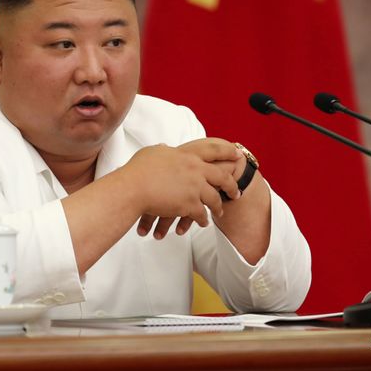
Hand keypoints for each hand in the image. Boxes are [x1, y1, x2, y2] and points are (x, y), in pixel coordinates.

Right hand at [123, 139, 240, 238]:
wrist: (133, 188)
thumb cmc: (138, 170)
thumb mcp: (153, 153)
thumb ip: (164, 151)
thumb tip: (165, 148)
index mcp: (187, 155)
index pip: (213, 150)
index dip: (227, 151)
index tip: (237, 154)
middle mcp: (195, 169)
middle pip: (221, 176)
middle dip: (231, 185)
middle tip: (236, 191)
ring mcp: (194, 187)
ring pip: (214, 198)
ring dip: (218, 207)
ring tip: (219, 212)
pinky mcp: (190, 204)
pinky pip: (202, 214)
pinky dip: (203, 219)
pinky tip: (203, 222)